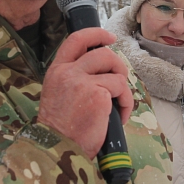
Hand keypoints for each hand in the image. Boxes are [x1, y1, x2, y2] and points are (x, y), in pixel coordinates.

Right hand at [38, 28, 133, 158]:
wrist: (58, 149)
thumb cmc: (61, 130)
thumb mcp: (59, 95)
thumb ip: (74, 79)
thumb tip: (103, 71)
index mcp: (57, 71)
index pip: (76, 40)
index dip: (96, 34)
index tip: (109, 37)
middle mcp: (68, 72)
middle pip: (102, 53)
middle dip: (118, 65)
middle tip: (120, 81)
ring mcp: (82, 82)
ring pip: (115, 70)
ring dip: (123, 87)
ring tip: (118, 105)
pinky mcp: (98, 94)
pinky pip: (122, 90)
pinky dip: (126, 104)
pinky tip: (119, 117)